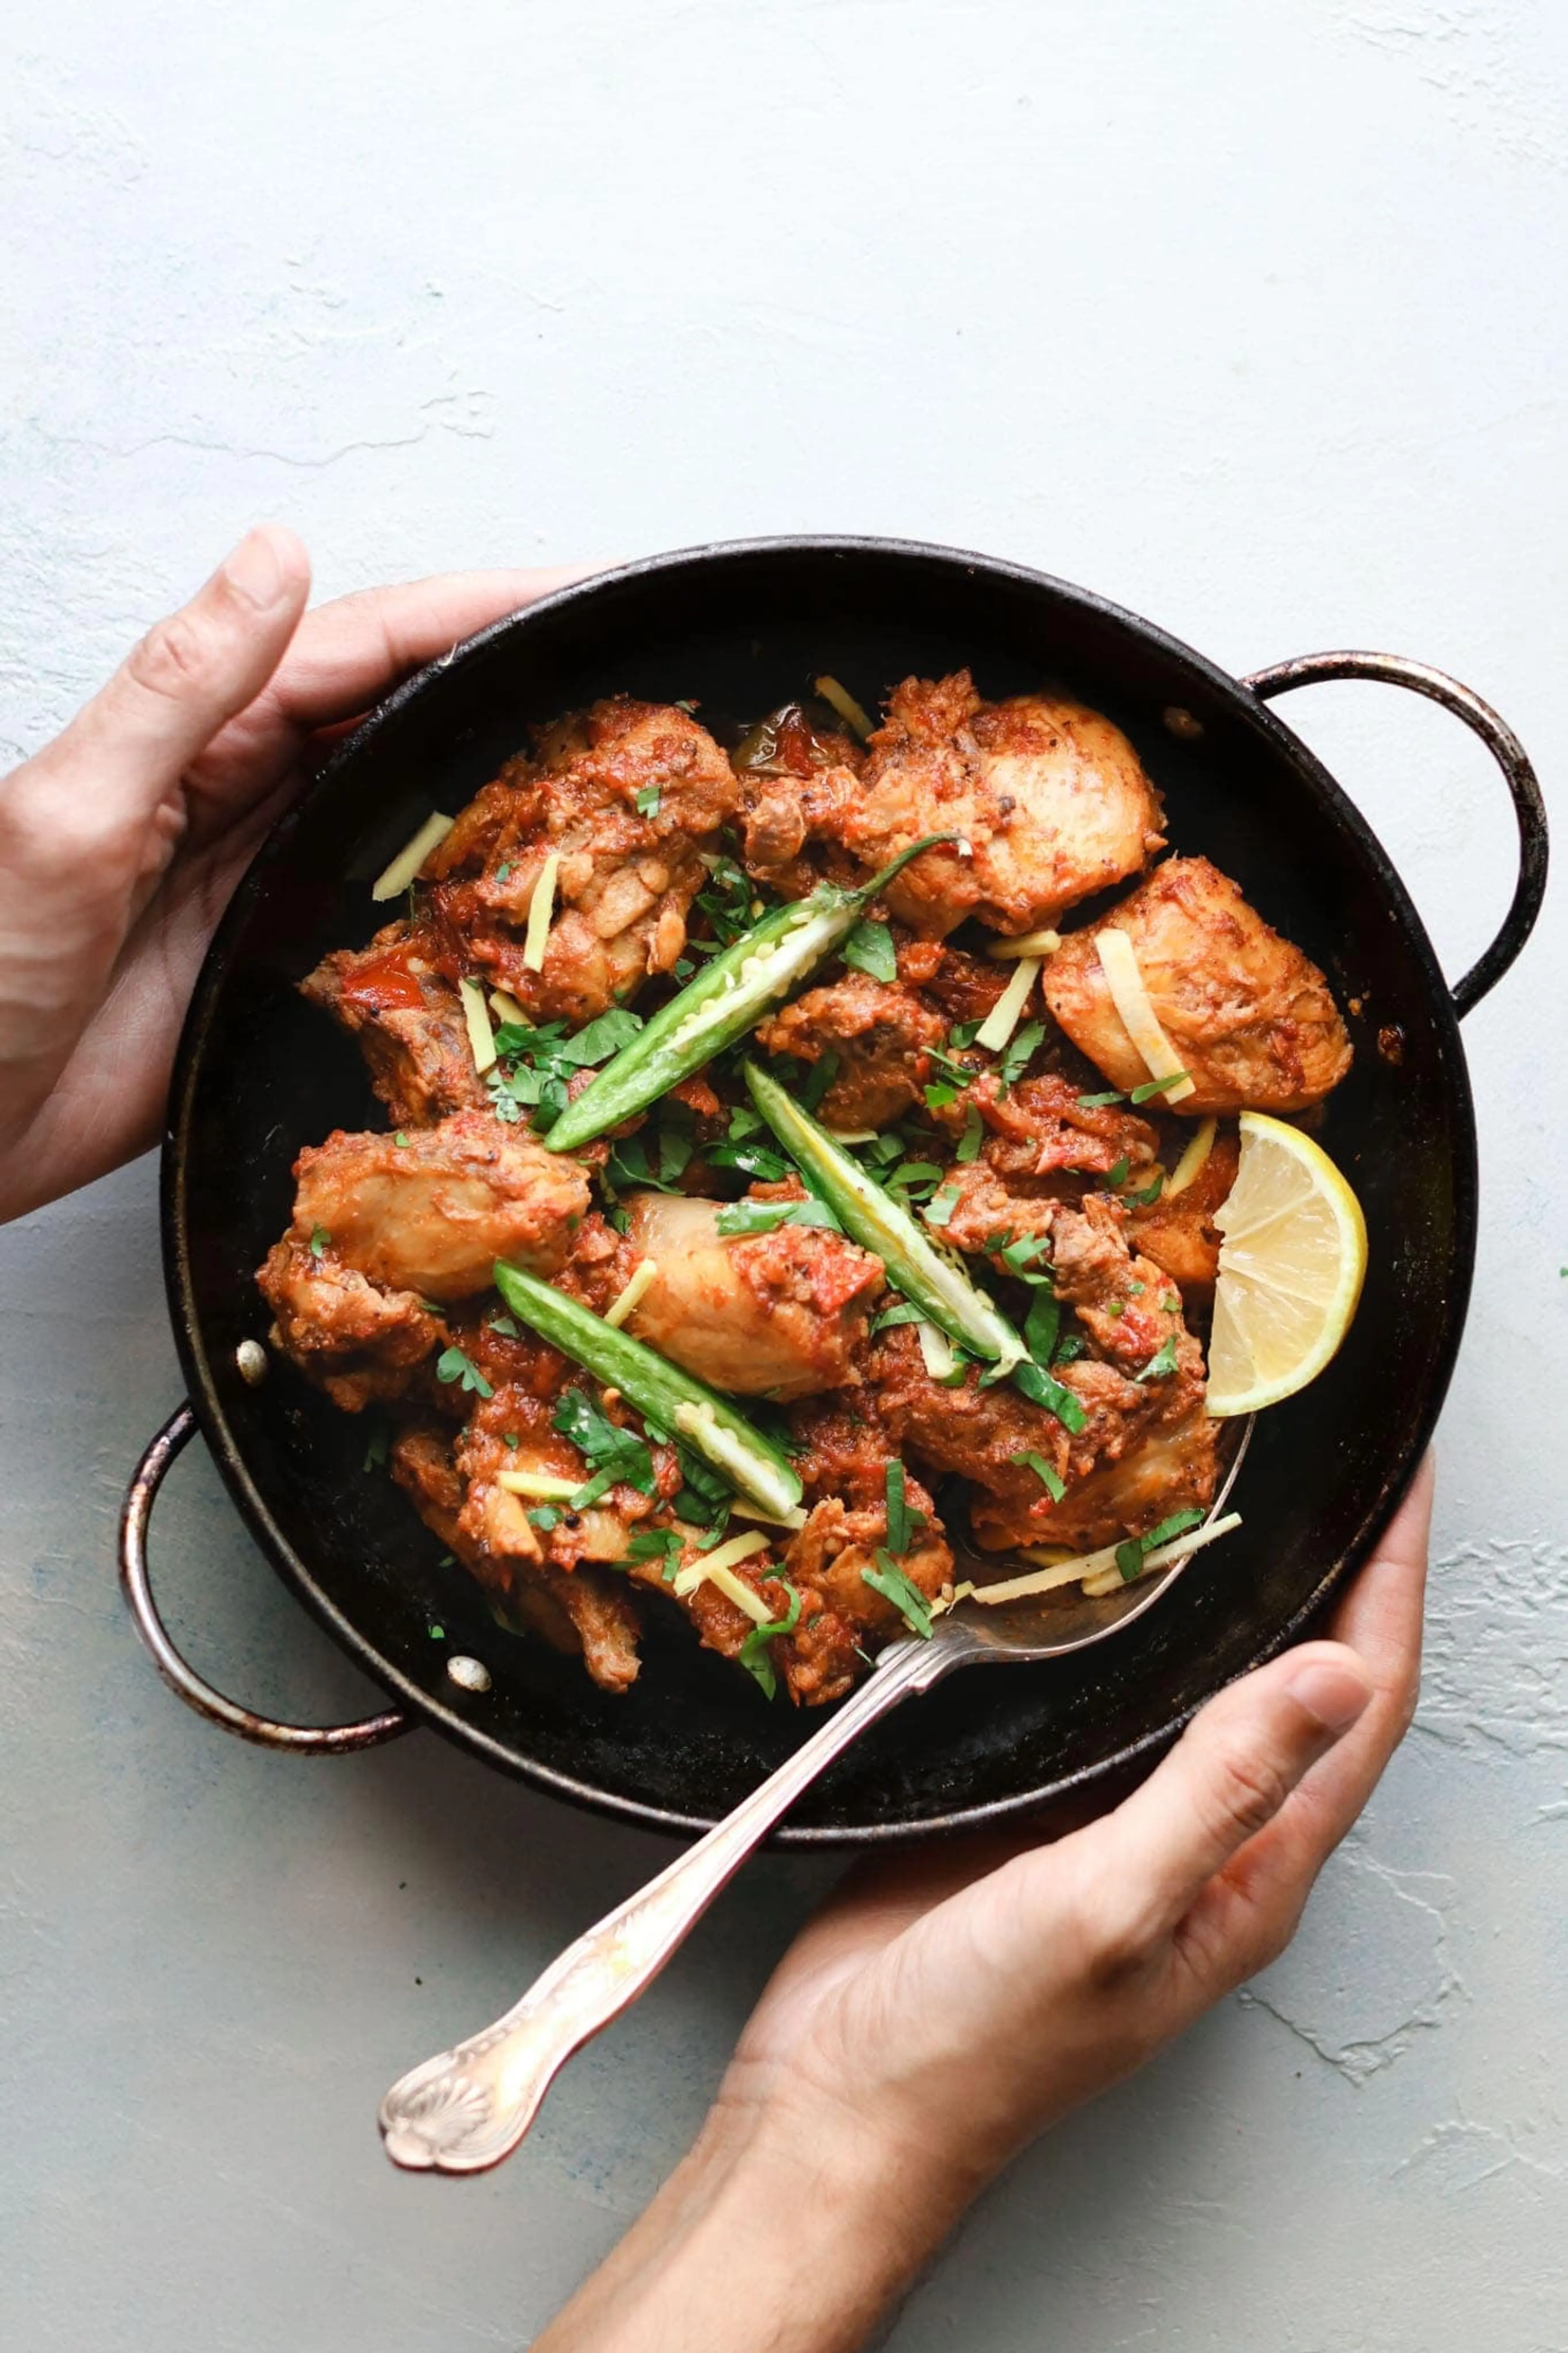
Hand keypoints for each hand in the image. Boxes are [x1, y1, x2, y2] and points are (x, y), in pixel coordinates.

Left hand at [0, 527, 586, 1222]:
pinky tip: (518, 884)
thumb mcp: (66, 815)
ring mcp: (263, 873)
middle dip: (512, 673)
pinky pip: (386, 899)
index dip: (479, 609)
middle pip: (403, 706)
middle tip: (628, 665)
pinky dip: (455, 880)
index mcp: (196, 736)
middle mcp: (238, 789)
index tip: (584, 588)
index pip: (364, 645)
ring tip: (605, 758)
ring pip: (406, 796)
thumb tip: (280, 556)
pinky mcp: (272, 955)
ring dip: (499, 769)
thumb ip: (178, 692)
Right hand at [540, 1460, 1431, 2352]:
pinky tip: (1102, 1560)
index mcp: (1254, 1872)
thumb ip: (1220, 1790)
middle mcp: (1205, 1839)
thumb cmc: (980, 2041)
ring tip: (1226, 1476)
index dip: (1392, 1582)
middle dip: (1329, 1566)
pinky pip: (1109, 1688)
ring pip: (1203, 1673)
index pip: (1363, 1705)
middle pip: (1299, 1679)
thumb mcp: (1112, 1909)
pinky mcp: (1036, 1798)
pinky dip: (1125, 1614)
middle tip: (1327, 1451)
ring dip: (1228, 1581)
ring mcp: (1118, 1816)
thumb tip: (1334, 1673)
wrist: (842, 2099)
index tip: (1401, 1477)